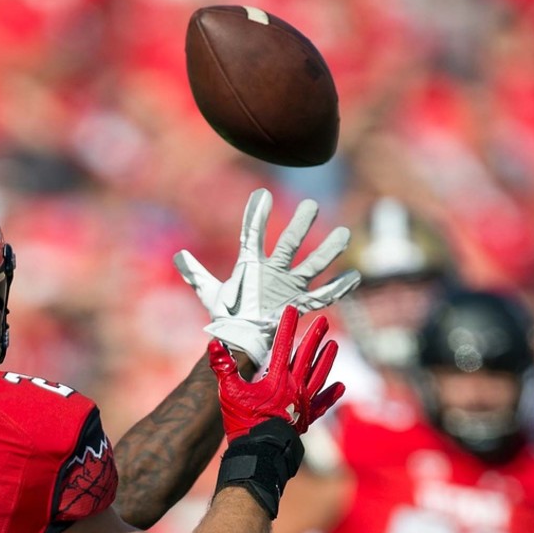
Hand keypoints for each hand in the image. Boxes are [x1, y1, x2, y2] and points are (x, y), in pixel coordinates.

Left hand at [175, 188, 359, 365]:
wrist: (241, 338)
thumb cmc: (228, 314)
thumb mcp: (211, 292)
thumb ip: (196, 273)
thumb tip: (178, 255)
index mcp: (251, 266)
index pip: (252, 236)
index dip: (255, 216)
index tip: (261, 194)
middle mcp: (273, 271)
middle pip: (288, 244)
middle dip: (299, 226)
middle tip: (310, 205)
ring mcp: (288, 286)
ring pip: (311, 266)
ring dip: (326, 252)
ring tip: (343, 235)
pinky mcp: (299, 304)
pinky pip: (322, 296)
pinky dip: (339, 289)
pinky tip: (355, 277)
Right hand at [209, 305, 343, 440]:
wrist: (259, 451)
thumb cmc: (243, 421)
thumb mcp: (229, 392)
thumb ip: (223, 366)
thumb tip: (214, 344)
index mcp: (277, 378)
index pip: (284, 345)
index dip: (288, 326)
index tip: (292, 310)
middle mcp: (295, 386)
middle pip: (307, 356)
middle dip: (315, 336)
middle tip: (323, 321)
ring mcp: (304, 402)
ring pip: (319, 375)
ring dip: (326, 359)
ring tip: (334, 345)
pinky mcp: (307, 417)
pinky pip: (323, 403)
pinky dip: (332, 394)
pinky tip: (340, 386)